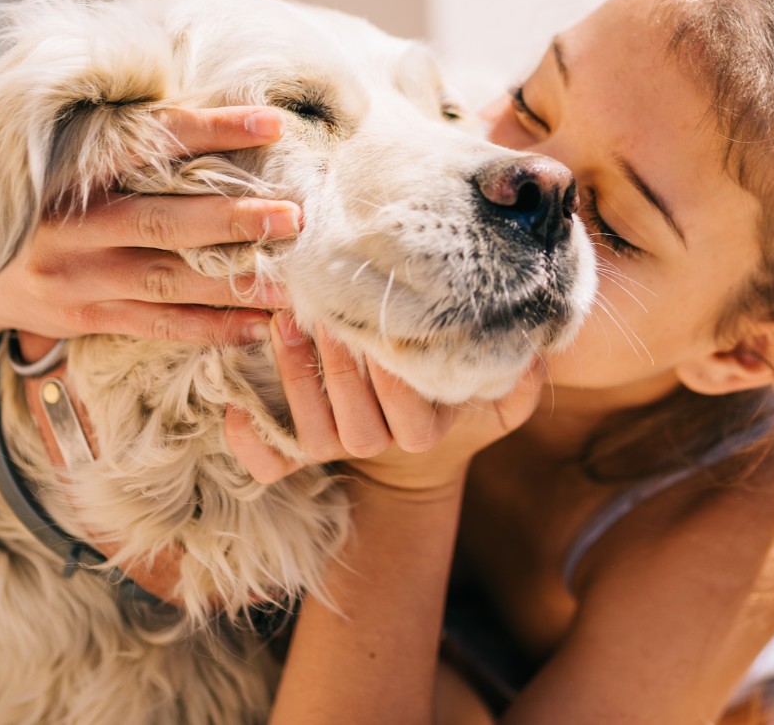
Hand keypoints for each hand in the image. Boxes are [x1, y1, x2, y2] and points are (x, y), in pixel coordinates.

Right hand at [0, 106, 297, 344]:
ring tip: (293, 284)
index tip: (271, 123)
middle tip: (295, 215)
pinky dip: (210, 328)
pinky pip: (157, 326)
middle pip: (166, 223)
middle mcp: (73, 226)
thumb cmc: (32, 200)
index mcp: (69, 170)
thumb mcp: (57, 156)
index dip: (211, 131)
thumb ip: (118, 139)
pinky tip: (257, 326)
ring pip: (168, 282)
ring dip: (235, 284)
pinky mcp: (85, 318)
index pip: (150, 142)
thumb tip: (206, 105)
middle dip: (235, 220)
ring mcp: (79, 278)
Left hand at [224, 313, 548, 491]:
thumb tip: (538, 345)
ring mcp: (337, 449)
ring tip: (285, 322)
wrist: (409, 449)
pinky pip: (270, 464)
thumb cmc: (449, 395)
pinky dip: (251, 443)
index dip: (390, 373)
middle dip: (335, 365)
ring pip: (313, 432)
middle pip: (355, 419)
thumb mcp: (496, 395)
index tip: (376, 325)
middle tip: (320, 308)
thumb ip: (522, 376)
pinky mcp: (298, 452)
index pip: (409, 409)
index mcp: (424, 428)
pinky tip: (235, 409)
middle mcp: (380, 443)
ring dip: (295, 378)